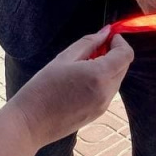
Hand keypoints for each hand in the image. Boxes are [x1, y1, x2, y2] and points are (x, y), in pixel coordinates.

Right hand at [9, 30, 133, 148]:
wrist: (29, 123)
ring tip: (82, 66)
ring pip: (117, 78)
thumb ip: (89, 42)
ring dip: (108, 67)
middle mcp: (106, 92)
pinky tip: (81, 80)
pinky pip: (109, 91)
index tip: (107, 37)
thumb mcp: (64, 58)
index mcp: (99, 76)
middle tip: (92, 49)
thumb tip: (106, 32)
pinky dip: (103, 80)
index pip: (126, 54)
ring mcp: (104, 105)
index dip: (119, 42)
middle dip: (114, 53)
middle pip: (124, 66)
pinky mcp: (98, 113)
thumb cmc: (42, 88)